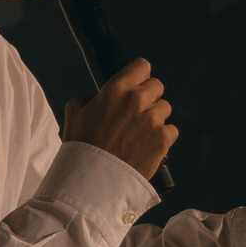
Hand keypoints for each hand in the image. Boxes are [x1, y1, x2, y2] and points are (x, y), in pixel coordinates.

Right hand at [62, 58, 175, 184]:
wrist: (92, 180)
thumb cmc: (81, 146)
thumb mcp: (74, 113)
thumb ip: (88, 99)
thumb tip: (97, 99)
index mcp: (117, 89)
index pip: (142, 66)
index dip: (139, 76)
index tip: (136, 86)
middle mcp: (138, 100)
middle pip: (157, 87)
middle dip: (148, 98)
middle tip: (136, 114)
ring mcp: (153, 120)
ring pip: (165, 109)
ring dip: (155, 118)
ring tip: (140, 134)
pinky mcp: (163, 139)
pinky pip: (171, 130)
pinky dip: (162, 137)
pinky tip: (147, 146)